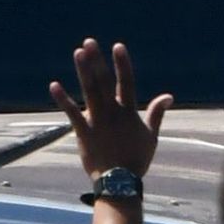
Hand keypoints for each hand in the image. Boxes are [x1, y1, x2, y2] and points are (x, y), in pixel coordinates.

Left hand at [54, 39, 172, 180]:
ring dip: (83, 71)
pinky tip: (54, 85)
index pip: (127, 83)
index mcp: (129, 112)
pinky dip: (63, 99)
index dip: (123, 64)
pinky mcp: (83, 131)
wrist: (120, 181)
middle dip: (97, 61)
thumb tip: (169, 96)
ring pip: (89, 91)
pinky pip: (71, 113)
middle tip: (89, 42)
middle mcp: (112, 113)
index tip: (118, 46)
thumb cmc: (136, 159)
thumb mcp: (151, 136)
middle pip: (104, 82)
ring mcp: (97, 121)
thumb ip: (157, 114)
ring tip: (78, 53)